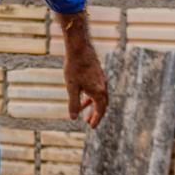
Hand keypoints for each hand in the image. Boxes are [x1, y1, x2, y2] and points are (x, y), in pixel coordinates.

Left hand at [58, 11, 108, 127]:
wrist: (79, 47)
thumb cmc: (74, 67)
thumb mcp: (72, 87)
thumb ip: (73, 104)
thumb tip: (73, 118)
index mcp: (98, 91)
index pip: (100, 110)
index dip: (96, 119)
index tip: (91, 127)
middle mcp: (103, 86)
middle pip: (102, 104)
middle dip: (95, 114)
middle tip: (88, 122)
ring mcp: (101, 79)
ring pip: (99, 96)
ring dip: (92, 105)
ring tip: (83, 112)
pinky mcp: (97, 73)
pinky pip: (97, 89)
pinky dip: (91, 95)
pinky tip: (82, 94)